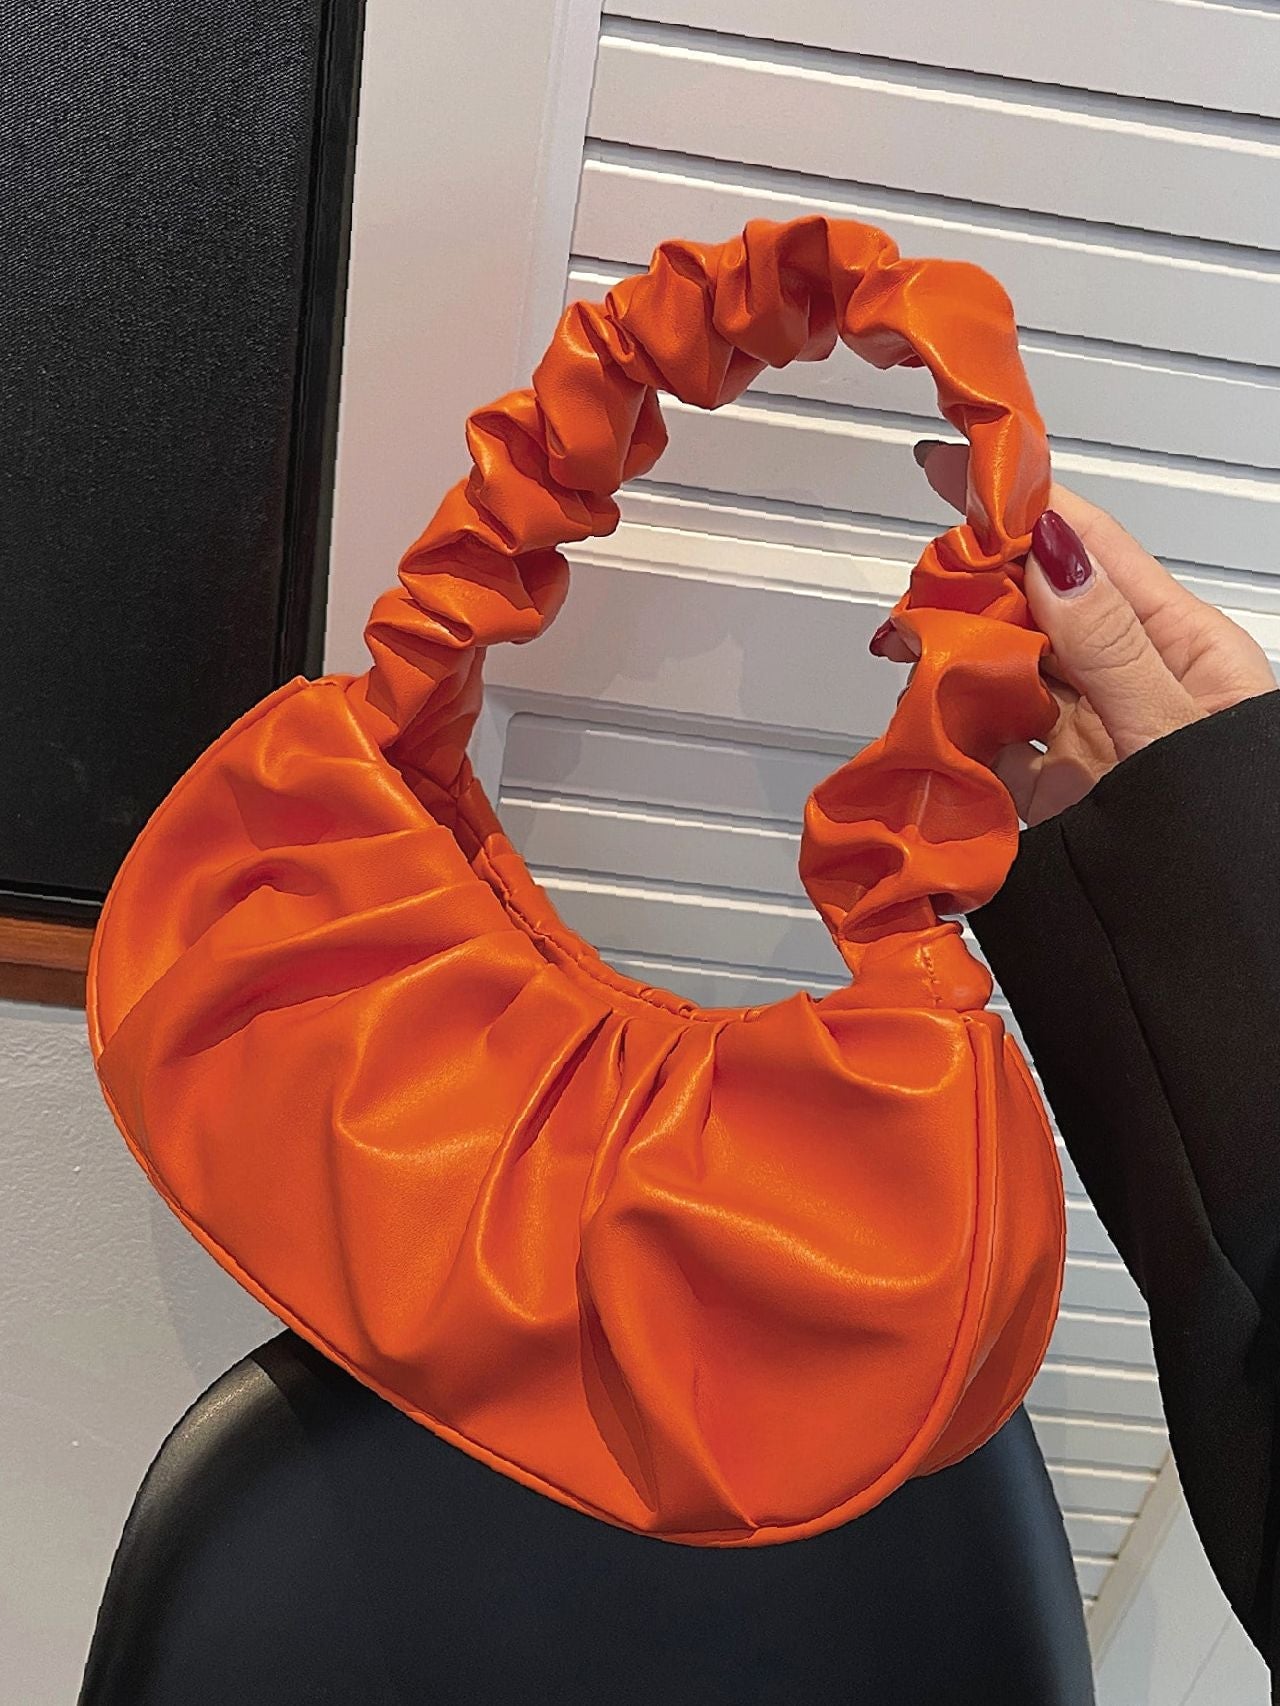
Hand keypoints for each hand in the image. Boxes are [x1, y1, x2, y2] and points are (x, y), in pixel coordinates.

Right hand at [870, 441, 1276, 826]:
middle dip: (971, 587)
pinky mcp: (1052, 795)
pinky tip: (926, 722)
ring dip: (955, 658)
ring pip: (1005, 670)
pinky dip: (954, 732)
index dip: (1019, 502)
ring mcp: (1085, 735)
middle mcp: (1125, 679)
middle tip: (918, 597)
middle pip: (1033, 604)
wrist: (1226, 955)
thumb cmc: (1237, 831)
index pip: (1087, 548)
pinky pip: (991, 745)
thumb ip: (1109, 646)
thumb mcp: (1178, 730)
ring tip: (911, 657)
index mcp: (1177, 642)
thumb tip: (1051, 553)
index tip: (951, 466)